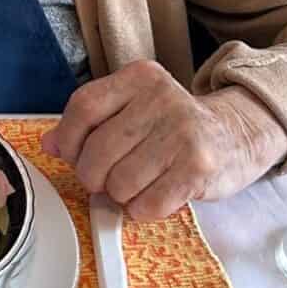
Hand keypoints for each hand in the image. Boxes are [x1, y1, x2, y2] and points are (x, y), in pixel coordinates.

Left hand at [40, 62, 286, 219]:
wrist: (237, 136)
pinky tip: (155, 196)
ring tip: (138, 185)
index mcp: (139, 77)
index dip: (70, 139)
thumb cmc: (173, 127)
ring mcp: (183, 132)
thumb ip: (90, 123)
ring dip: (121, 195)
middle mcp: (161, 98)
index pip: (83, 106)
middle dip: (94, 176)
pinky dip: (142, 210)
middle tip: (107, 179)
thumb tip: (49, 144)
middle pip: (98, 151)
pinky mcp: (198, 167)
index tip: (74, 155)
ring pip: (120, 182)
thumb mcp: (133, 110)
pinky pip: (147, 204)